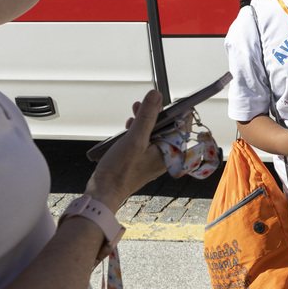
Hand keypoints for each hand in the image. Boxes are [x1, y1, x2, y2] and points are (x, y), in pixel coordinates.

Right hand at [85, 91, 167, 208]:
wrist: (104, 192)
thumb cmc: (120, 171)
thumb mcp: (135, 139)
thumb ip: (147, 116)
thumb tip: (156, 96)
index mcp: (171, 152)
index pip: (183, 125)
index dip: (177, 109)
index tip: (167, 99)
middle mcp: (166, 155)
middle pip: (168, 127)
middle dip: (156, 113)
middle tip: (145, 103)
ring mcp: (154, 158)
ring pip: (155, 132)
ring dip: (145, 120)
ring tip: (134, 111)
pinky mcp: (142, 159)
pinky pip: (145, 140)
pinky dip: (139, 131)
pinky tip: (129, 127)